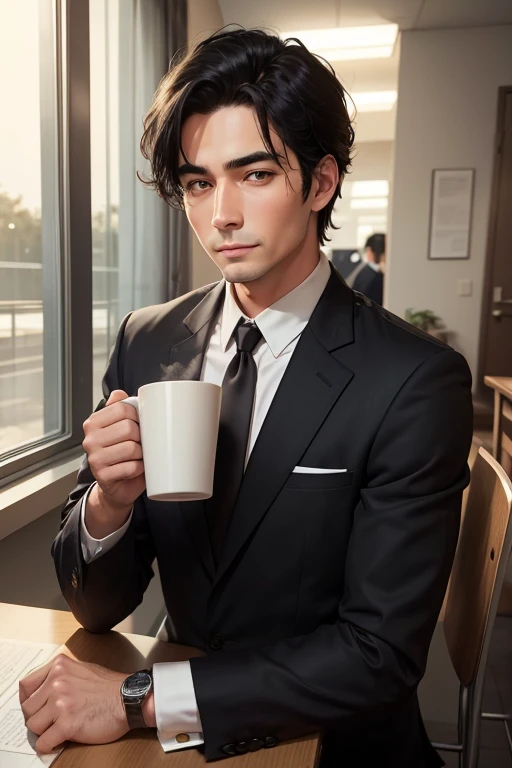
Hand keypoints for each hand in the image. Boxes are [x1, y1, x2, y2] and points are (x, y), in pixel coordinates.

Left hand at [19, 654, 129, 753]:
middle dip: (37, 717)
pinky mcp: (67, 724)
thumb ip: (61, 676)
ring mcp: (61, 703)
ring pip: (33, 726)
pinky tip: (59, 740)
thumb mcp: (81, 669)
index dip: (27, 699)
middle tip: (49, 721)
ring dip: (44, 731)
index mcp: (59, 666)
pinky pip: (44, 742)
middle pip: (27, 708)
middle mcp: (57, 681)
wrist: (129, 699)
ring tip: (57, 729)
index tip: (32, 707)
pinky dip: (49, 745)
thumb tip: (43, 691)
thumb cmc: (109, 686)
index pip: (26, 685)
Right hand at [82, 389, 145, 510]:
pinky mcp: (103, 476)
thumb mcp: (118, 428)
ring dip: (141, 454)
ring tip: (137, 457)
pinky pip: (132, 467)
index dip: (138, 416)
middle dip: (141, 437)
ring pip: (132, 448)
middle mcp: (90, 439)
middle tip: (139, 444)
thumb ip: (118, 407)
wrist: (116, 486)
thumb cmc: (120, 455)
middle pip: (129, 428)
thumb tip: (119, 392)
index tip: (139, 425)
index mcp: (94, 423)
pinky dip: (139, 469)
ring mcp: (95, 458)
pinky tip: (134, 469)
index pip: (123, 408)